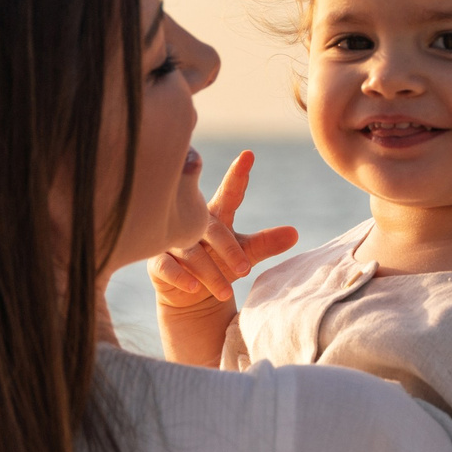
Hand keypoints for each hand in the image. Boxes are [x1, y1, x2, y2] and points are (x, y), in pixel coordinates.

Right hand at [148, 150, 298, 315]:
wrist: (190, 295)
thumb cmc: (219, 264)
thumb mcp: (244, 253)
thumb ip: (266, 243)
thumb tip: (295, 233)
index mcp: (216, 216)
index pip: (229, 193)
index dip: (238, 176)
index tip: (248, 156)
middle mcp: (192, 224)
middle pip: (211, 229)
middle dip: (229, 250)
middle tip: (244, 269)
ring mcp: (172, 241)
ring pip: (190, 251)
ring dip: (209, 272)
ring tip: (226, 292)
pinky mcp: (157, 261)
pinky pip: (165, 266)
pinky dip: (180, 276)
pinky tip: (194, 287)